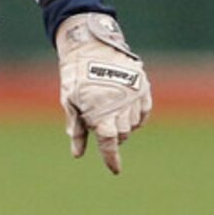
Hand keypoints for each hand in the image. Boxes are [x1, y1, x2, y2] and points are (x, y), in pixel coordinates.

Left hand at [55, 12, 151, 174]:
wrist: (91, 44)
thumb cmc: (75, 74)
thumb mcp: (69, 102)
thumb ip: (76, 129)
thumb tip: (78, 154)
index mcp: (102, 111)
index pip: (109, 142)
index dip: (111, 158)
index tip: (115, 170)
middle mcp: (122, 105)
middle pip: (122, 134)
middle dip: (111, 133)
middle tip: (96, 118)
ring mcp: (135, 95)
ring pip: (133, 124)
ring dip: (122, 124)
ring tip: (108, 107)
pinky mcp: (143, 86)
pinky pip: (144, 112)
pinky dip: (135, 116)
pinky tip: (124, 108)